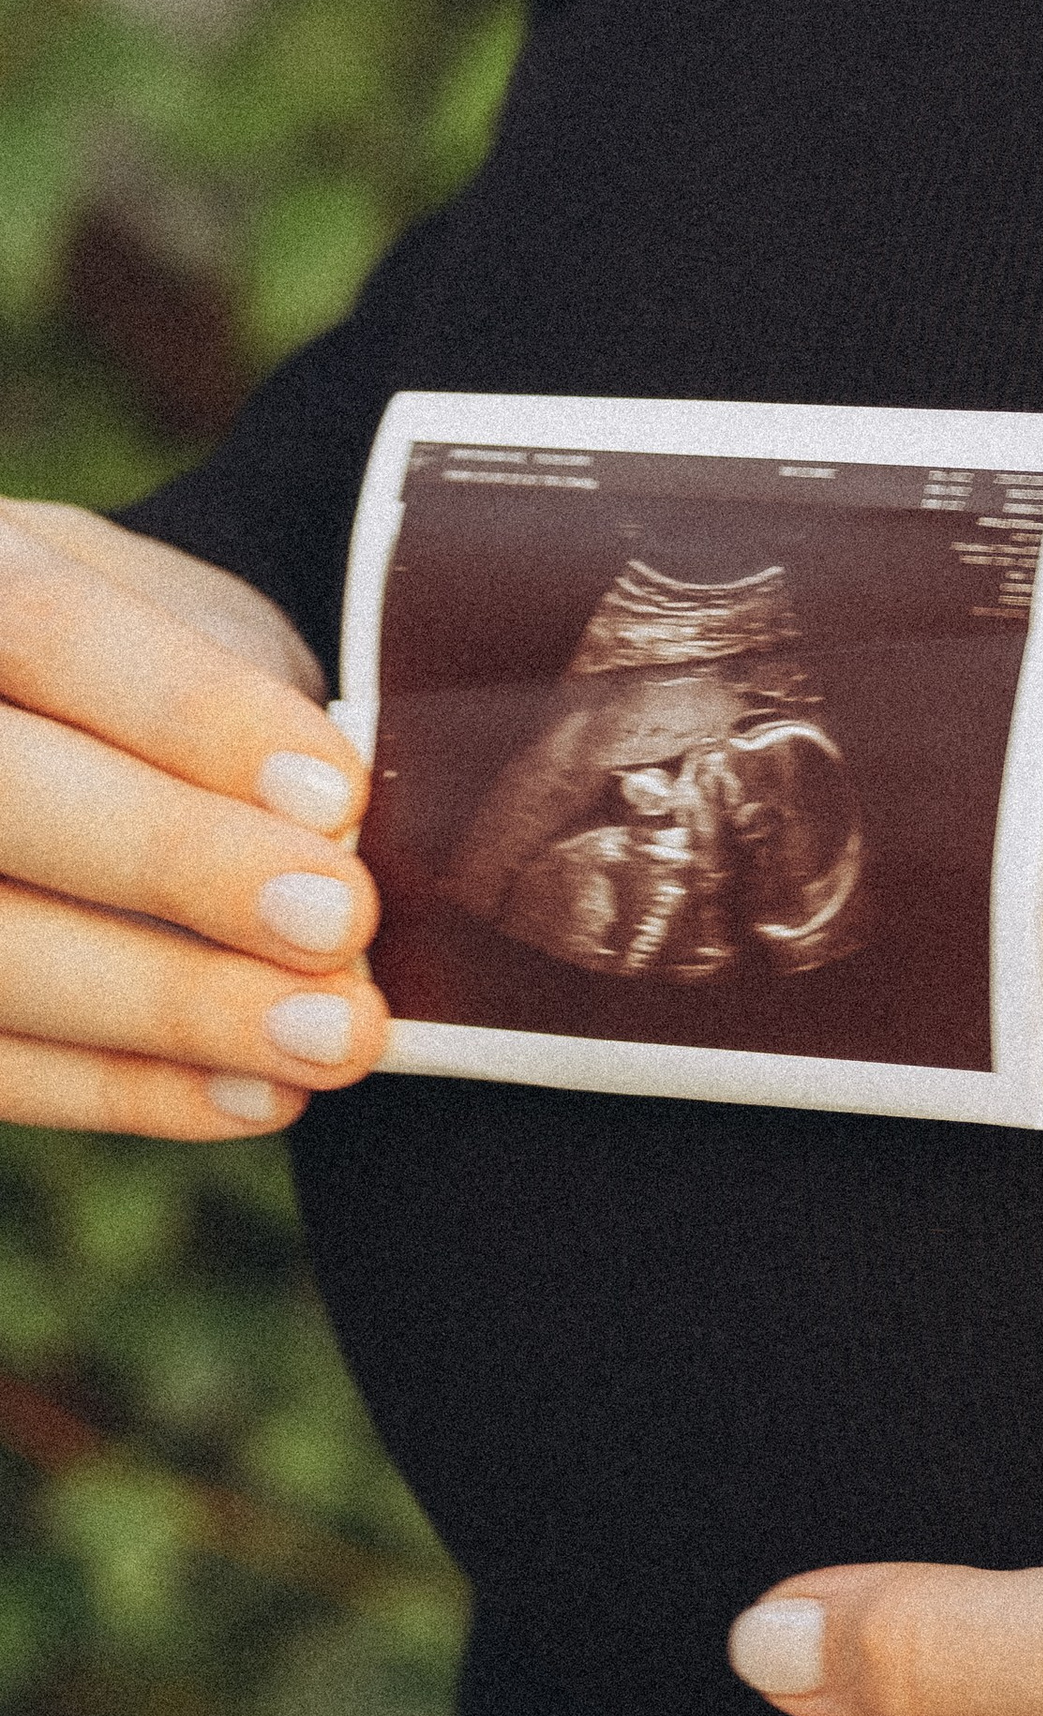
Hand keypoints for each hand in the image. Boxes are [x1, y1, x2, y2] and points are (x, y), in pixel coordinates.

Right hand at [0, 501, 387, 1137]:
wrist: (38, 715)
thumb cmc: (136, 665)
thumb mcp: (179, 619)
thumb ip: (235, 696)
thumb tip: (336, 843)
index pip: (48, 631)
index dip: (190, 714)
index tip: (336, 795)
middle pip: (5, 791)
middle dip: (177, 863)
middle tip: (337, 921)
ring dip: (166, 1007)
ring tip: (330, 1038)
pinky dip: (125, 1090)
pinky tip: (256, 1096)